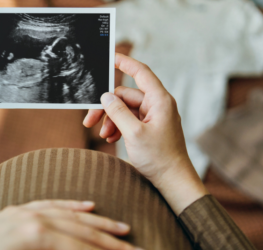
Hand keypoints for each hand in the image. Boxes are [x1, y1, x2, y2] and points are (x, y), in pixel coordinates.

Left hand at [0, 200, 147, 249]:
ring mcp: (28, 211)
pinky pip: (53, 203)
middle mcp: (36, 218)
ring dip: (100, 223)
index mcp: (36, 237)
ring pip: (73, 215)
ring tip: (124, 230)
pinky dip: (73, 206)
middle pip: (84, 232)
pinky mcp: (21, 209)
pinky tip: (89, 207)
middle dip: (114, 244)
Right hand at [83, 53, 207, 214]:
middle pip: (125, 96)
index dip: (125, 62)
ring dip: (111, 120)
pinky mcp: (150, 127)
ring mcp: (154, 116)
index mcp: (159, 101)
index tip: (110, 56)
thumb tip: (106, 96)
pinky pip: (129, 120)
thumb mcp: (133, 134)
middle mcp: (157, 105)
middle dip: (107, 107)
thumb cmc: (159, 158)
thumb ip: (118, 112)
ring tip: (103, 135)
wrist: (172, 180)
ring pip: (124, 109)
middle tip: (89, 121)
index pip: (140, 73)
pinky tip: (111, 138)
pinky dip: (118, 127)